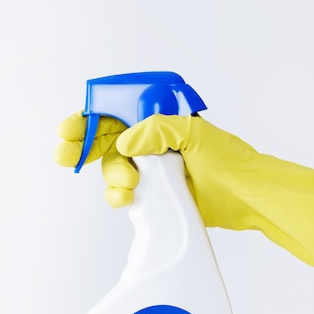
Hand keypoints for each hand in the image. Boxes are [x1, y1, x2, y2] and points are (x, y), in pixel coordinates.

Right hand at [55, 112, 257, 226]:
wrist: (247, 198)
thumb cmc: (230, 163)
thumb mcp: (195, 135)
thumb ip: (158, 131)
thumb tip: (125, 142)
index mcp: (162, 122)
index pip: (118, 115)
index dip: (90, 121)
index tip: (69, 131)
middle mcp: (154, 144)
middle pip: (108, 142)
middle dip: (84, 148)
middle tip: (65, 156)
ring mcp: (154, 171)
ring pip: (115, 170)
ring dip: (112, 177)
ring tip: (128, 185)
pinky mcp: (156, 195)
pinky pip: (126, 193)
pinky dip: (120, 196)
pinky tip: (127, 199)